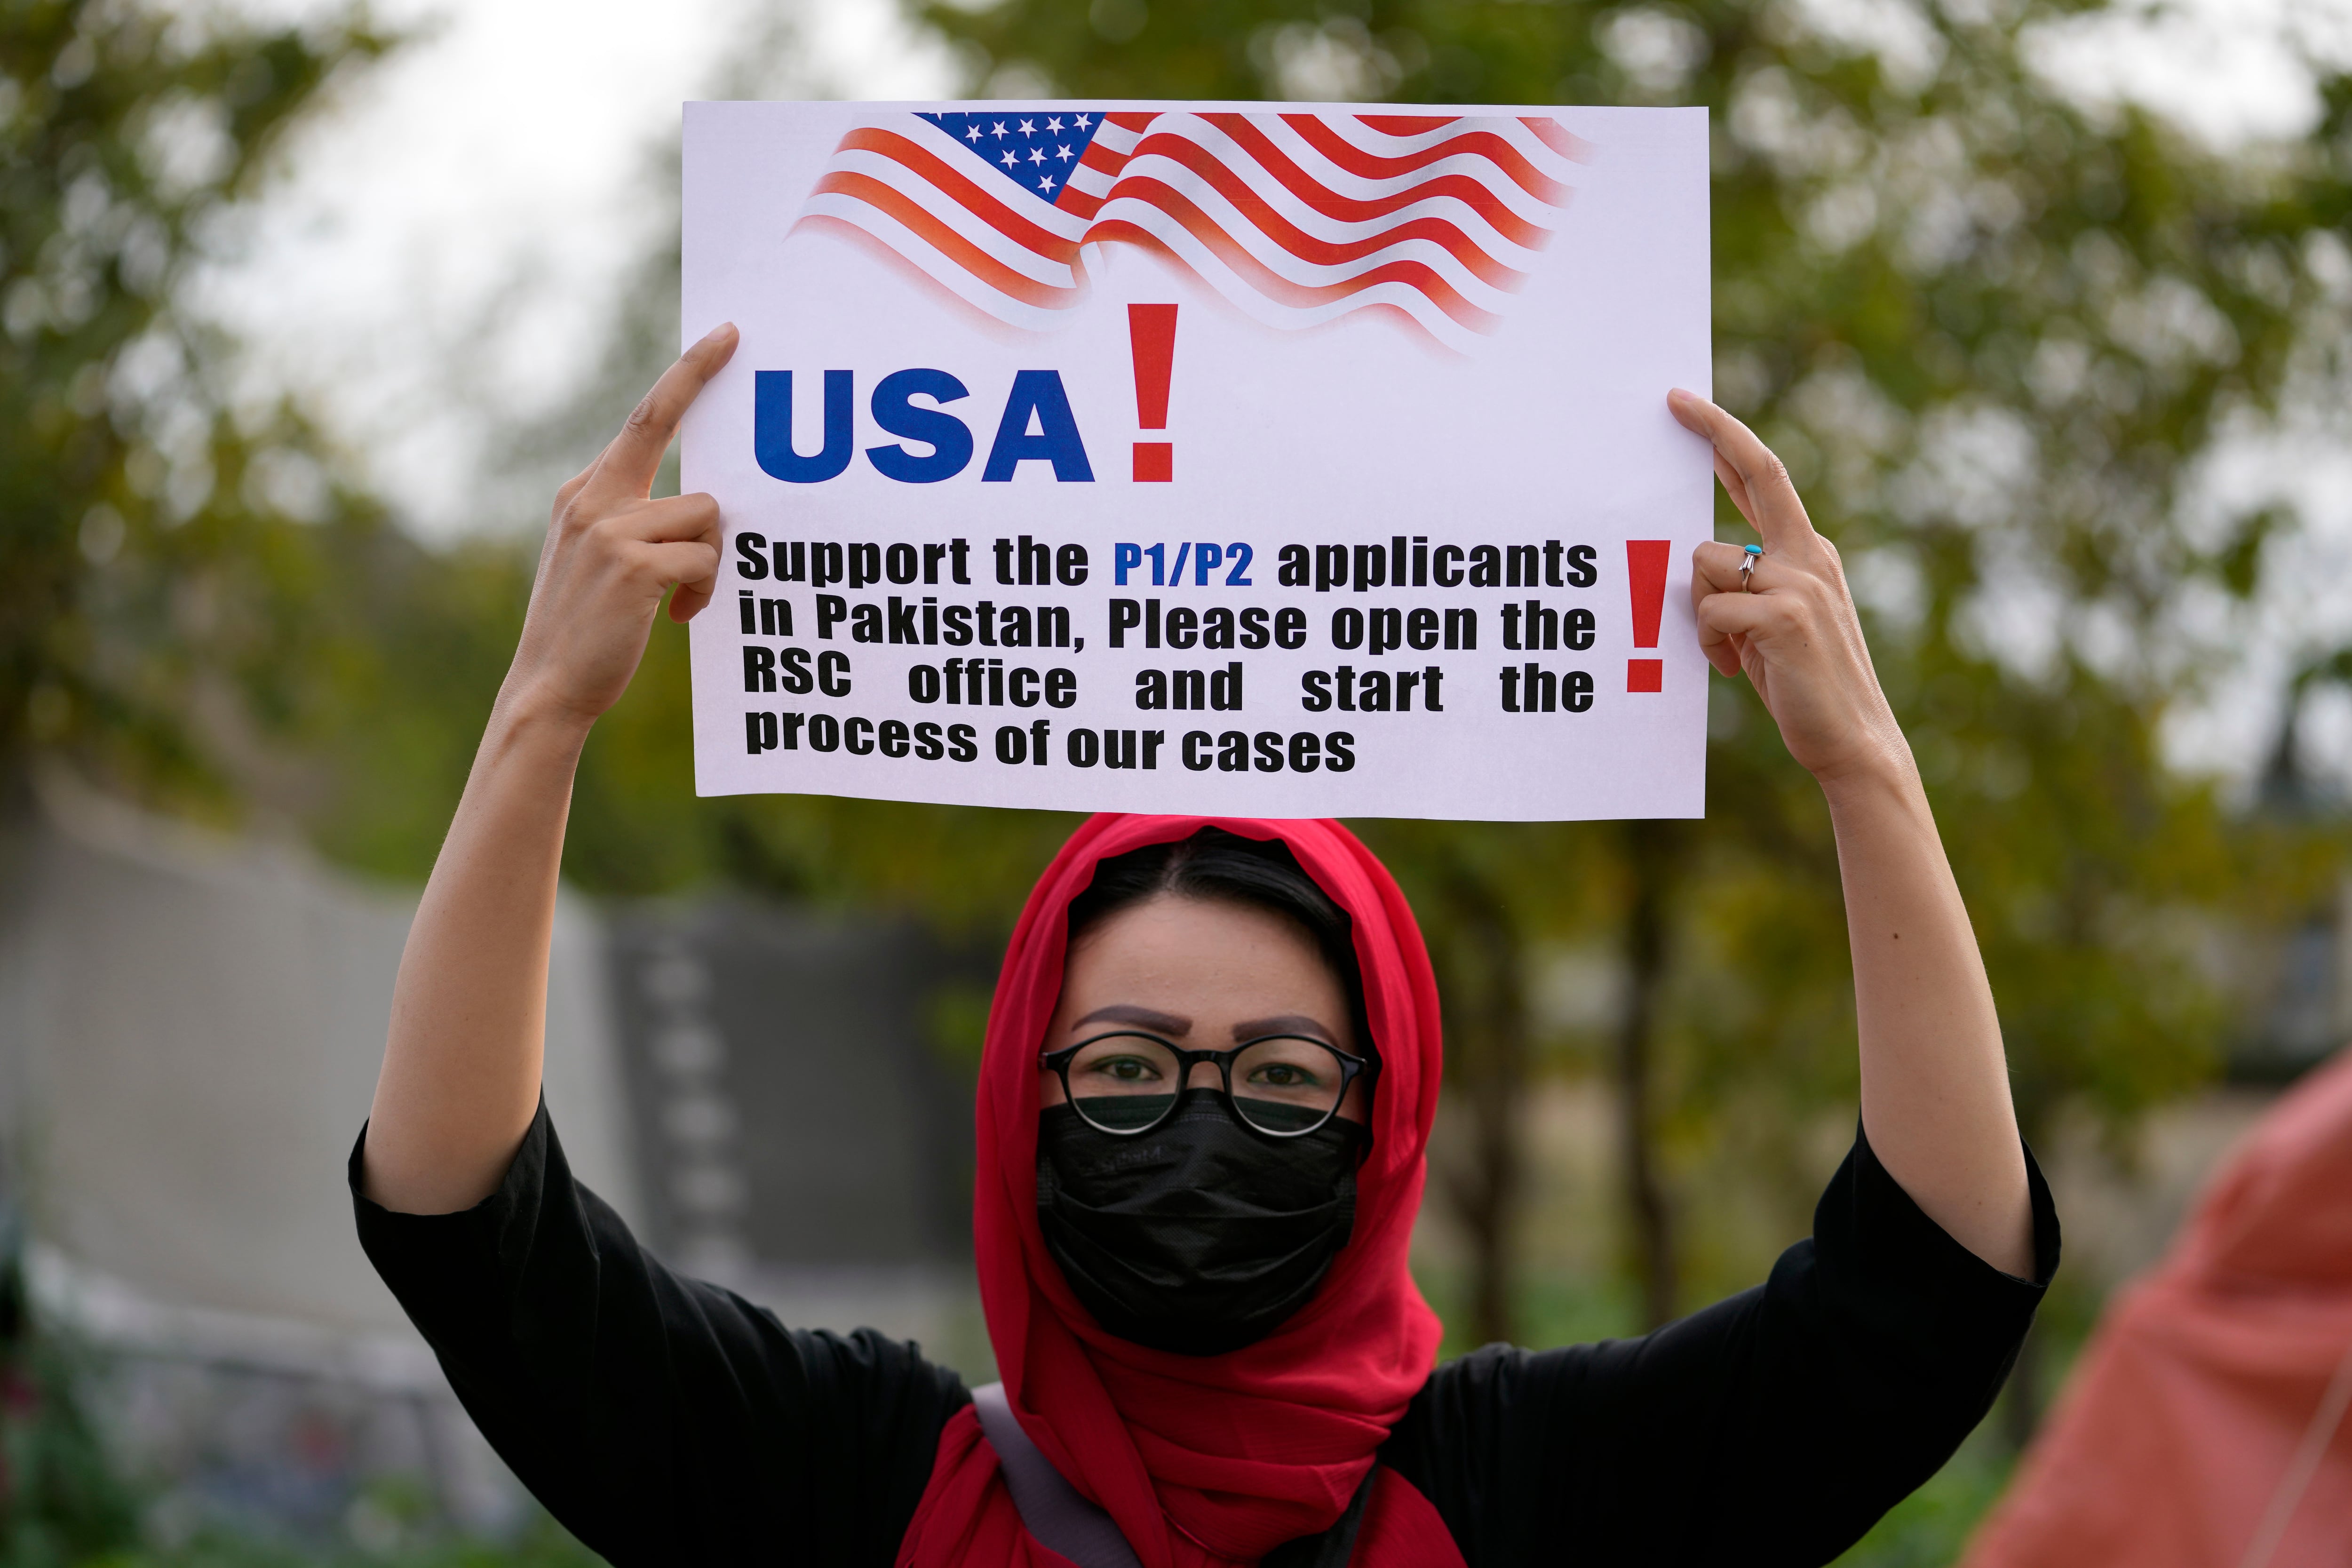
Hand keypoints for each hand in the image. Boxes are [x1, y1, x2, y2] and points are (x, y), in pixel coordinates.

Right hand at [503, 323, 739, 727]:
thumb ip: (635, 521)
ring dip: (709, 559)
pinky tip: (678, 616)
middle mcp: (592, 499)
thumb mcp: (601, 559)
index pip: (643, 420)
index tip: (722, 337)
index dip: (686, 375)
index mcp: (586, 495)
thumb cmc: (589, 629)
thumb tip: (700, 506)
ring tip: (680, 599)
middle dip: (700, 387)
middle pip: (665, 431)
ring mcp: (609, 529)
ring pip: (705, 514)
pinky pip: (706, 559)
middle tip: (733, 343)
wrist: (549, 687)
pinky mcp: (632, 564)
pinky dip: (705, 591)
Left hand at [1671, 388, 1907, 785]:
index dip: (1728, 438)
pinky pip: (1709, 611)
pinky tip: (1734, 668)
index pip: (1766, 478)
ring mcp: (1800, 581)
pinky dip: (1708, 643)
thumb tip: (1696, 560)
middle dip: (1713, 434)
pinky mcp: (1784, 615)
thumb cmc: (1801, 683)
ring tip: (1731, 650)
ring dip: (1701, 609)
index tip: (1691, 406)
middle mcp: (1808, 554)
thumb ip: (1746, 583)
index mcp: (1807, 552)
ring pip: (1706, 561)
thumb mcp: (1771, 621)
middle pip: (1757, 474)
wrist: (1852, 739)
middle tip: (1672, 402)